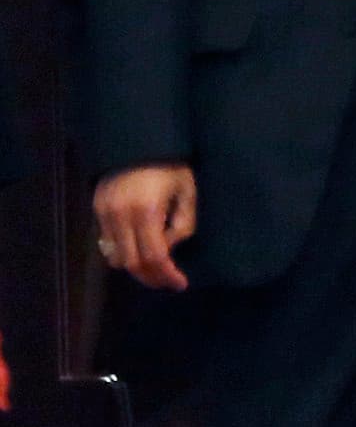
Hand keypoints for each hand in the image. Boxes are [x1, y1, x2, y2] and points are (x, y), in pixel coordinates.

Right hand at [93, 164, 196, 291]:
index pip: (154, 256)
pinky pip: (106, 243)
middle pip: (132, 263)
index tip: (180, 284)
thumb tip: (169, 249)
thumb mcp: (188, 192)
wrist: (137, 142)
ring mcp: (104, 214)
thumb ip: (183, 224)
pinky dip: (122, 253)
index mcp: (147, 211)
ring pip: (115, 257)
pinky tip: (139, 251)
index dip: (166, 274)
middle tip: (168, 281)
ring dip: (136, 268)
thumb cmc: (171, 166)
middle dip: (151, 277)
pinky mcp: (96, 210)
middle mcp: (121, 216)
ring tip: (156, 268)